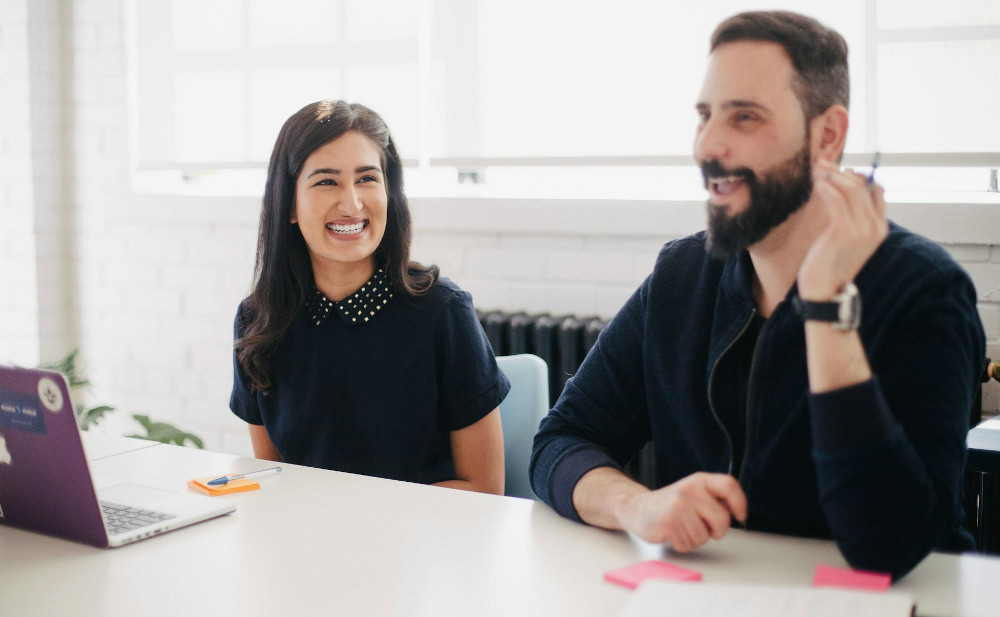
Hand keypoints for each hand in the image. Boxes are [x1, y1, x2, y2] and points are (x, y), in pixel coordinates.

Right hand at [614, 472, 746, 551]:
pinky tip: (672, 534)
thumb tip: (736, 510)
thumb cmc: (670, 505)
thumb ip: (714, 499)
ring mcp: (678, 505)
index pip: (729, 485)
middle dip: (715, 531)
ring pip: (704, 537)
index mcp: (699, 481)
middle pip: (722, 520)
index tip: (739, 516)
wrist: (636, 508)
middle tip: (702, 527)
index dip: (740, 502)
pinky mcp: (668, 522)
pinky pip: (688, 545)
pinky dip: (681, 545)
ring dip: (694, 539)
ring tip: (681, 528)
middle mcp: (690, 489)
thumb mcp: (693, 493)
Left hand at [798, 159, 887, 299]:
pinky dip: (825, 186)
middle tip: (820, 163)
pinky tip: (816, 183)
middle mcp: (875, 227)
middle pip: (861, 186)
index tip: (837, 170)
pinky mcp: (843, 231)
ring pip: (849, 189)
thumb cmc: (829, 264)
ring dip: (830, 174)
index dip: (857, 176)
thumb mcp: (845, 239)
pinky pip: (836, 199)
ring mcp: (861, 229)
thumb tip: (844, 188)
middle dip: (839, 171)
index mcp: (880, 228)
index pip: (875, 190)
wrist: (823, 291)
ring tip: (814, 169)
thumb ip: (850, 217)